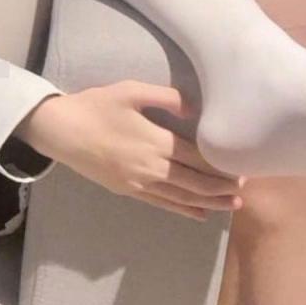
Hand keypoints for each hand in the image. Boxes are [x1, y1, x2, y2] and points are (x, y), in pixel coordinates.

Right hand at [19, 80, 244, 220]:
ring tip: (232, 206)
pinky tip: (200, 213)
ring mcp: (140, 183)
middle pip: (196, 182)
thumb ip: (165, 97)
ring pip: (183, 198)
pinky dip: (184, 210)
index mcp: (156, 141)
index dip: (221, 166)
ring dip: (210, 203)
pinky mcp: (129, 191)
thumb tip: (194, 110)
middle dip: (222, 187)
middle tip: (244, 189)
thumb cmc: (96, 106)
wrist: (61, 130)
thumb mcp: (130, 91)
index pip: (198, 158)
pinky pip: (163, 205)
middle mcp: (152, 167)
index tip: (242, 169)